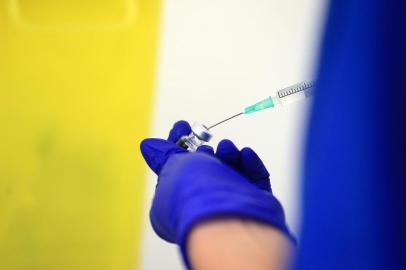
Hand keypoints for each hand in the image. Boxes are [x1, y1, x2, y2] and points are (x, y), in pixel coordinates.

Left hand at [140, 121, 293, 265]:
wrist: (231, 219)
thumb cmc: (196, 196)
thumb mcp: (173, 167)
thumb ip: (165, 154)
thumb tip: (149, 146)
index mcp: (173, 204)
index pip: (174, 169)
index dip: (177, 145)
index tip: (183, 126)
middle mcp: (200, 206)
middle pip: (205, 170)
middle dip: (206, 152)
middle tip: (206, 144)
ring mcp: (228, 205)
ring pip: (230, 173)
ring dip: (228, 155)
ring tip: (227, 147)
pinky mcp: (253, 204)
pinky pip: (253, 179)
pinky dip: (250, 165)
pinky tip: (245, 155)